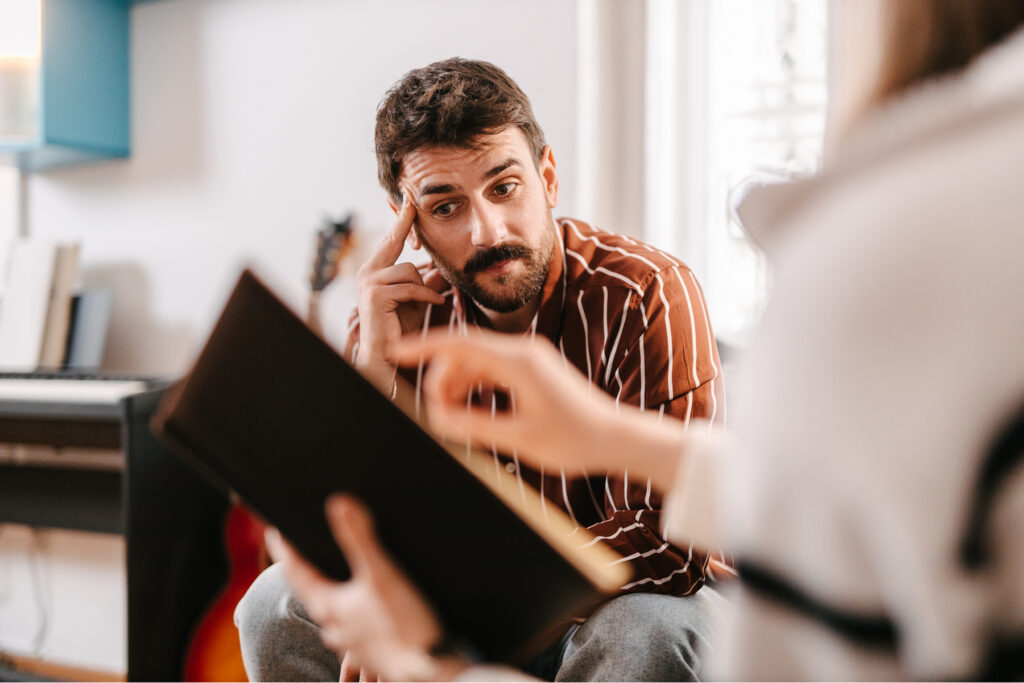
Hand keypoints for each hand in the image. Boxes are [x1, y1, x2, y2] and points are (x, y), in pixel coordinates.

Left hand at [267, 496, 447, 681]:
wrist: (432, 668)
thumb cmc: (405, 622)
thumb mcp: (381, 573)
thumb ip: (359, 538)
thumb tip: (338, 503)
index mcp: (330, 607)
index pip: (296, 573)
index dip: (284, 550)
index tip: (275, 530)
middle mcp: (335, 628)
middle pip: (312, 594)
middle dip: (306, 573)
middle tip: (303, 553)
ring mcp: (353, 645)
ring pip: (332, 617)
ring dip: (330, 597)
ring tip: (334, 582)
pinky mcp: (373, 654)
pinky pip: (353, 632)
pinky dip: (352, 617)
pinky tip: (365, 614)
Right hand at [354, 193, 444, 385]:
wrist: (387, 354)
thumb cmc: (401, 326)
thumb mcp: (419, 298)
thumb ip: (429, 280)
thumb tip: (445, 266)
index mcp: (375, 270)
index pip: (391, 241)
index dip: (400, 220)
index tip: (408, 199)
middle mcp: (367, 272)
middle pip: (394, 243)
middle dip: (404, 222)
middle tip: (412, 200)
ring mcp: (368, 282)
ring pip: (409, 270)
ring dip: (424, 287)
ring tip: (430, 302)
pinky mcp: (375, 295)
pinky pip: (410, 286)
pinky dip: (426, 297)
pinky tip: (434, 304)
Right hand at [393, 329, 688, 489]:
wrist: (615, 437)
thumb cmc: (575, 440)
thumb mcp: (519, 439)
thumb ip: (474, 427)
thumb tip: (437, 419)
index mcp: (519, 362)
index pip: (460, 343)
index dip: (424, 346)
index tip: (396, 352)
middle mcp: (523, 351)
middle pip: (463, 353)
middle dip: (442, 380)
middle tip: (438, 418)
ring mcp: (528, 358)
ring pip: (475, 363)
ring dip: (457, 387)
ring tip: (455, 423)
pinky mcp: (531, 370)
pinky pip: (490, 370)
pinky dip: (474, 389)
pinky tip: (472, 415)